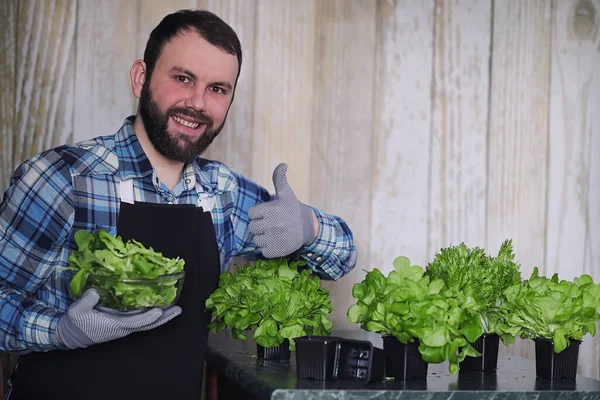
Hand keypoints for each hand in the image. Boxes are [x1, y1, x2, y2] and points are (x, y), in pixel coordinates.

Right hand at [57, 289, 181, 348]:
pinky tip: (160, 306)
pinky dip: (152, 314)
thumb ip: (86, 302)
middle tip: (178, 310)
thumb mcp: (76, 312)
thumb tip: (95, 292)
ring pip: (147, 323)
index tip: (159, 311)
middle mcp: (123, 327)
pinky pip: (142, 320)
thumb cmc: (76, 323)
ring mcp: (124, 326)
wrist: (72, 334)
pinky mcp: (123, 323)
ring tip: (175, 308)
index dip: (147, 317)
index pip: (134, 323)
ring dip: (162, 316)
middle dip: (163, 318)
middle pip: (147, 324)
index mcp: (114, 326)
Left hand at [248, 163, 315, 257]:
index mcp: (271, 209)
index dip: (258, 214)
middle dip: (260, 226)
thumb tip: (283, 164)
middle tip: (271, 224)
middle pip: (252, 228)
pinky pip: (263, 251)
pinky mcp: (277, 250)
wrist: (309, 227)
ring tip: (274, 233)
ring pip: (256, 240)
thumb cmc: (293, 209)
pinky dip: (268, 248)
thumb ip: (279, 179)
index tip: (268, 214)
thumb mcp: (287, 193)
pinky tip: (277, 241)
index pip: (251, 214)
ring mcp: (274, 238)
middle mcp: (272, 224)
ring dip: (263, 238)